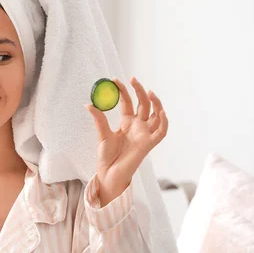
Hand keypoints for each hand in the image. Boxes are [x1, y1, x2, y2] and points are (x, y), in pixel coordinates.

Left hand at [85, 77, 168, 205]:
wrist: (109, 173)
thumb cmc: (107, 156)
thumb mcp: (102, 135)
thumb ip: (99, 119)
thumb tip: (89, 104)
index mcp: (127, 123)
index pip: (128, 102)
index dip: (124, 91)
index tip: (115, 80)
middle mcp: (138, 126)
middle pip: (143, 104)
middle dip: (139, 91)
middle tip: (132, 79)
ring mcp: (144, 134)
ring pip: (156, 115)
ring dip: (156, 103)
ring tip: (149, 91)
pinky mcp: (148, 144)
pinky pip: (161, 132)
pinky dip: (163, 122)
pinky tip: (160, 112)